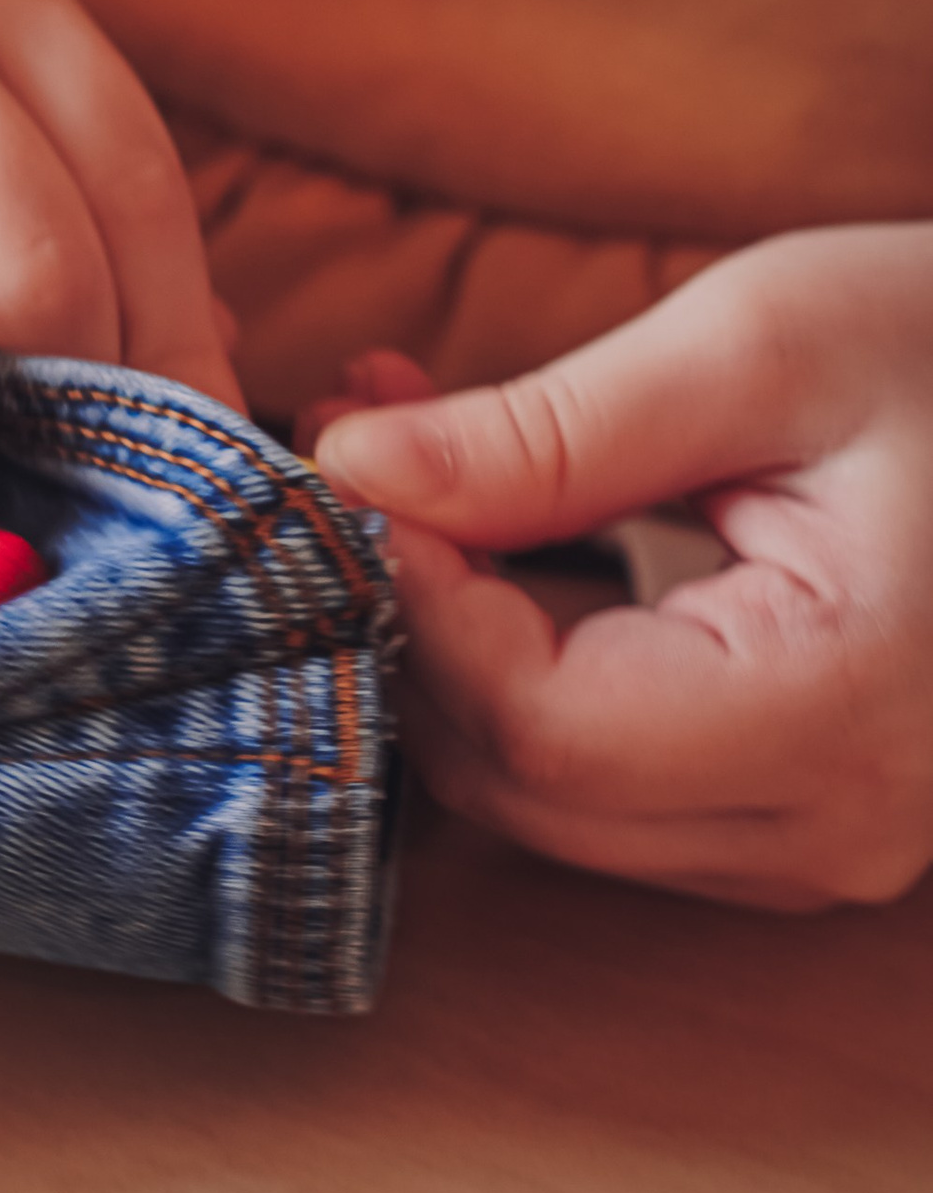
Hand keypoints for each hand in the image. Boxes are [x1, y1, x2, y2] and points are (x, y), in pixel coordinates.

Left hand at [310, 226, 932, 908]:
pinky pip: (607, 787)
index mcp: (841, 710)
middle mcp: (836, 825)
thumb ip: (546, 432)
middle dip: (412, 619)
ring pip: (544, 800)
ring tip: (427, 471)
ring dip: (455, 647)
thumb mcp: (761, 347)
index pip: (537, 723)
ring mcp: (826, 846)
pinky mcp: (802, 821)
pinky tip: (503, 542)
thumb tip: (351, 469)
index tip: (357, 453)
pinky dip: (525, 673)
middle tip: (364, 444)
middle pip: (522, 784)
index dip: (416, 596)